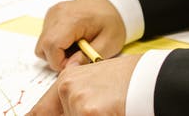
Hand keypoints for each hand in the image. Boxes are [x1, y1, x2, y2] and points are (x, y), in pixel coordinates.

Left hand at [25, 54, 139, 115]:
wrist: (148, 76)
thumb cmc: (126, 81)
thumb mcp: (95, 82)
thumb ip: (74, 96)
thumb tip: (41, 113)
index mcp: (66, 80)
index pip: (40, 110)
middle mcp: (67, 89)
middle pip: (63, 115)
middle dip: (79, 114)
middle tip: (96, 107)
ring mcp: (76, 100)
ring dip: (92, 115)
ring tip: (108, 107)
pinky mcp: (88, 112)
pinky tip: (113, 110)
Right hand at [34, 0, 126, 70]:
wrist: (111, 5)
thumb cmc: (111, 22)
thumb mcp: (108, 44)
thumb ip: (87, 57)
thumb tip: (70, 68)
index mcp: (72, 19)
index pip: (52, 45)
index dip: (60, 61)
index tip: (75, 63)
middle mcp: (58, 14)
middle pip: (43, 46)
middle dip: (57, 59)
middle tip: (76, 57)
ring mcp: (52, 13)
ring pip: (42, 43)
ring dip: (55, 52)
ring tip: (75, 48)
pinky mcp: (51, 16)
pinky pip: (45, 37)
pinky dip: (55, 44)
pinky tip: (71, 41)